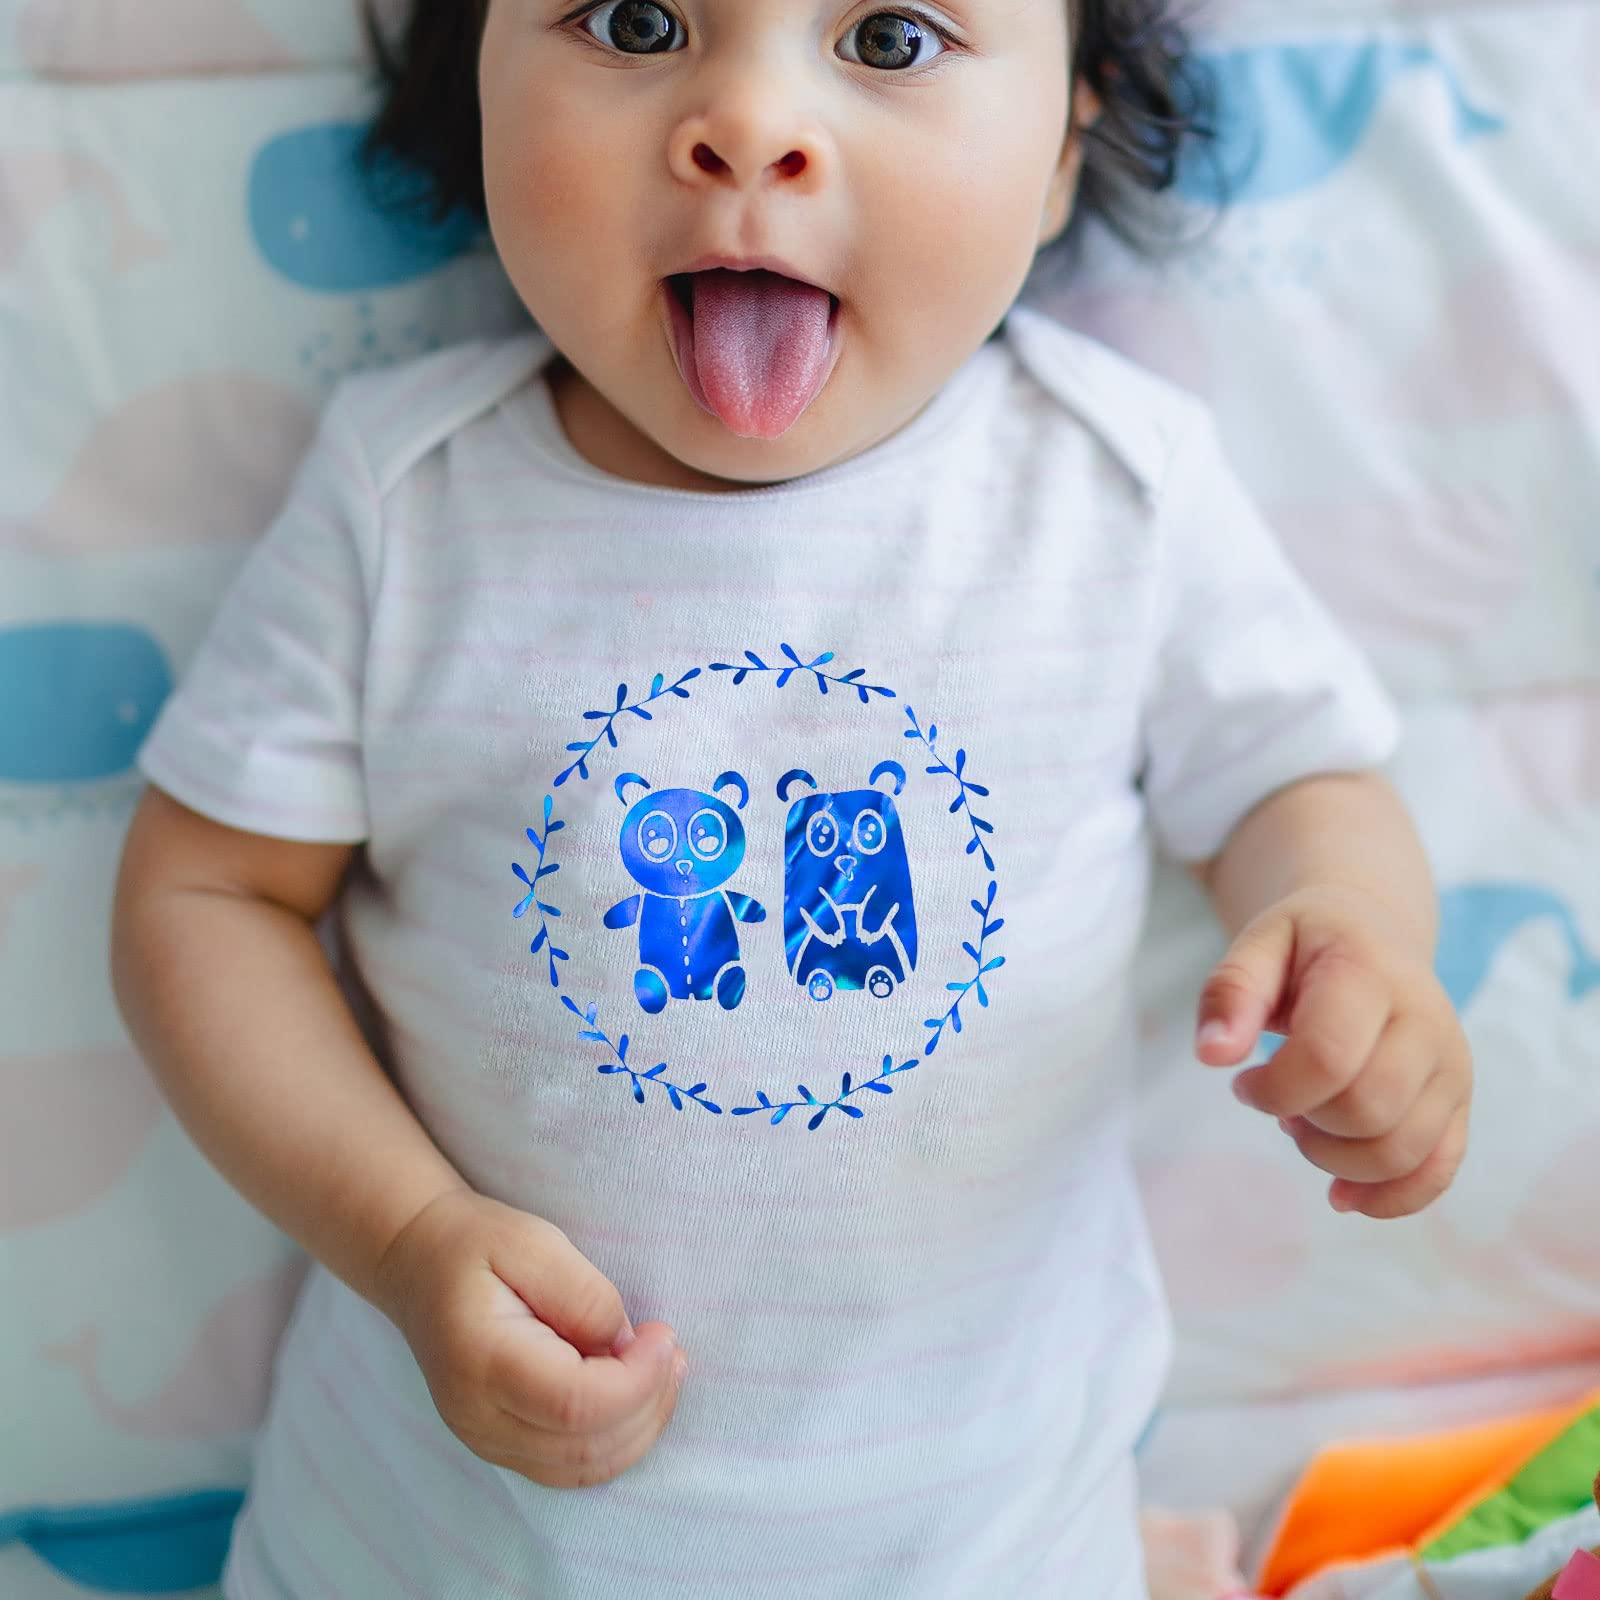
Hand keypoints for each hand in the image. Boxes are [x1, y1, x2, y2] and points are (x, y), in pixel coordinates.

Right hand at [371, 1189, 686, 1487]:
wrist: (417, 1262)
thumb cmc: (477, 1244)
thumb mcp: (534, 1243)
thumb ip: (584, 1296)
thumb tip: (628, 1347)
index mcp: (482, 1362)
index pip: (576, 1406)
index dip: (637, 1382)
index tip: (664, 1336)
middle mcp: (478, 1417)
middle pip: (585, 1449)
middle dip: (648, 1404)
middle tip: (673, 1351)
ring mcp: (485, 1440)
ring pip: (583, 1469)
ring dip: (639, 1427)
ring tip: (664, 1369)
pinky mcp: (500, 1445)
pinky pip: (570, 1467)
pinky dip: (616, 1440)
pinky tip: (636, 1394)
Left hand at [1193, 886, 1472, 1218]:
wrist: (1377, 932)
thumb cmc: (1310, 943)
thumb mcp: (1259, 944)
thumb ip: (1231, 992)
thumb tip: (1213, 1055)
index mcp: (1372, 974)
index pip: (1329, 1058)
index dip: (1275, 1088)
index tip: (1244, 1082)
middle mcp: (1427, 1021)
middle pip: (1368, 1110)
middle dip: (1305, 1125)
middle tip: (1277, 1101)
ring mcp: (1452, 1066)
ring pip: (1402, 1150)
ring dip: (1337, 1159)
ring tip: (1306, 1122)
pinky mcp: (1459, 1101)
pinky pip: (1439, 1170)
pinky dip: (1391, 1196)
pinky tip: (1343, 1194)